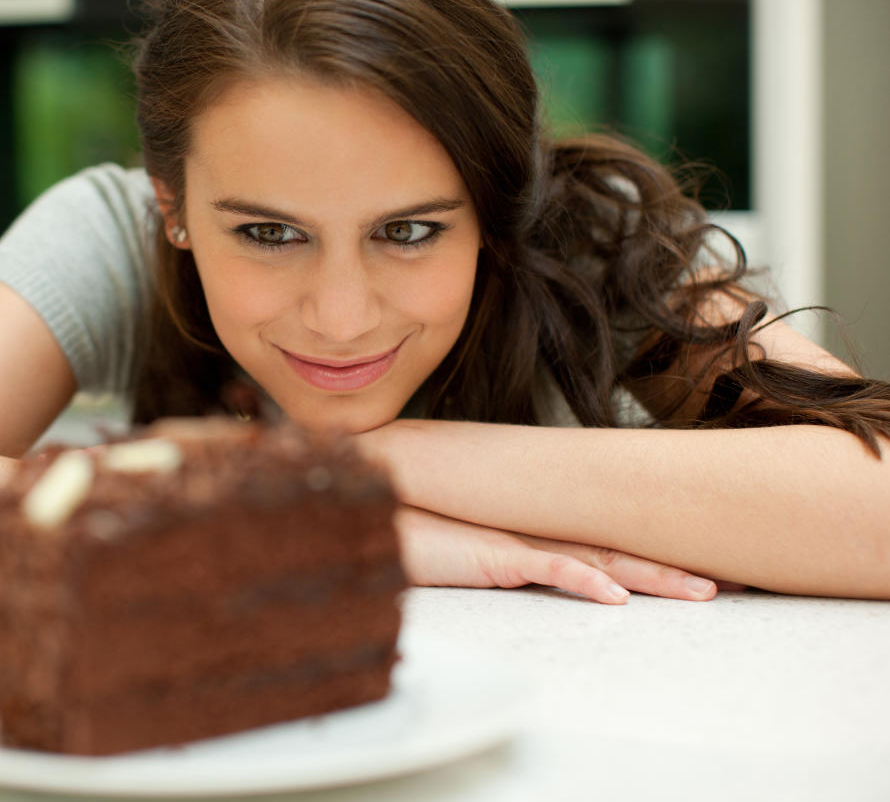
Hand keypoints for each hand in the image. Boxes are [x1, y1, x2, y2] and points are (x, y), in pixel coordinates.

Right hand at [396, 506, 727, 603]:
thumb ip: (509, 552)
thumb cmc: (417, 526)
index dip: (659, 552)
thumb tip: (545, 563)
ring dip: (651, 577)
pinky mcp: (492, 554)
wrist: (374, 506)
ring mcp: (519, 539)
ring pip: (599, 559)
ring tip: (700, 591)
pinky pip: (547, 568)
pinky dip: (583, 583)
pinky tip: (615, 598)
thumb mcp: (475, 545)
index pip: (610, 542)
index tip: (705, 565)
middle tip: (731, 581)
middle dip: (677, 565)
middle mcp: (539, 529)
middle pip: (620, 548)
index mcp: (539, 528)